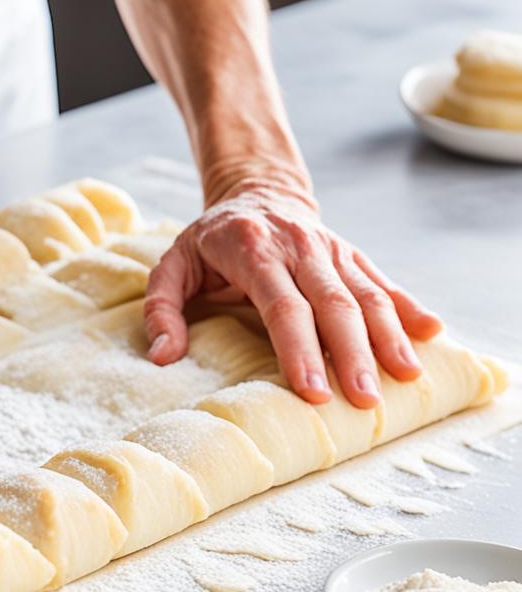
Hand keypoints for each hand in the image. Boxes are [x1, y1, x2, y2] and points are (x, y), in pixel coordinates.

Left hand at [144, 185, 441, 407]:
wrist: (255, 191)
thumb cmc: (209, 241)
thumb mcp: (172, 266)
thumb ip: (161, 308)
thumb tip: (163, 356)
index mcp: (253, 249)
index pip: (282, 305)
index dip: (300, 348)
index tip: (312, 389)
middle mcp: (299, 246)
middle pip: (333, 303)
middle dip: (352, 354)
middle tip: (364, 400)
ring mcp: (331, 249)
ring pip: (366, 293)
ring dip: (388, 336)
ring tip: (405, 377)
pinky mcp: (351, 254)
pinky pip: (382, 281)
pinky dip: (408, 306)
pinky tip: (431, 333)